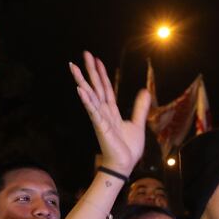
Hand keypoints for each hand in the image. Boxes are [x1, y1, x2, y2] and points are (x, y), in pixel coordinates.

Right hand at [69, 51, 149, 175]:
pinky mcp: (101, 127)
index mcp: (111, 111)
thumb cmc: (127, 149)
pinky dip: (87, 100)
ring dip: (82, 81)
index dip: (102, 74)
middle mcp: (103, 112)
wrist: (124, 165)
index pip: (105, 88)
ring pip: (90, 96)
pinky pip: (93, 111)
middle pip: (96, 87)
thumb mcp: (137, 124)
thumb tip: (144, 91)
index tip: (97, 59)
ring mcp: (100, 119)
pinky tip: (80, 90)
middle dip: (90, 71)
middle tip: (84, 54)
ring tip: (73, 68)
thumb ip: (139, 108)